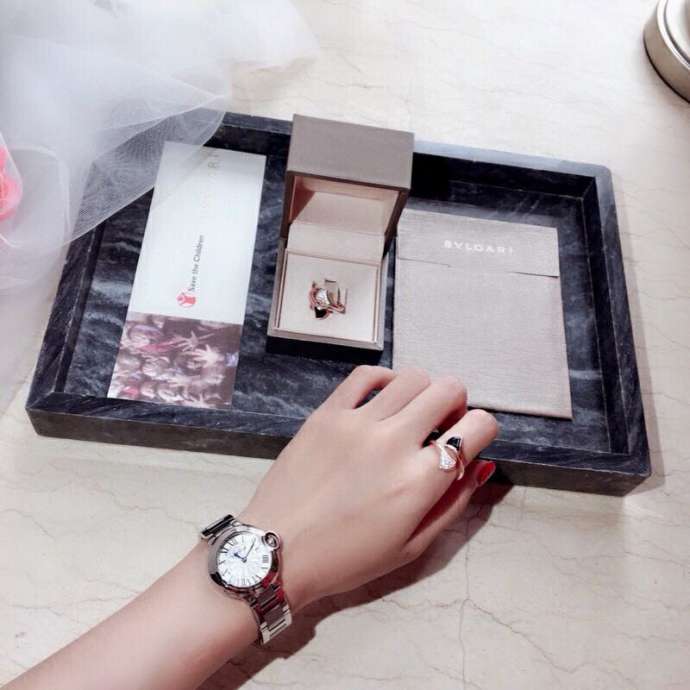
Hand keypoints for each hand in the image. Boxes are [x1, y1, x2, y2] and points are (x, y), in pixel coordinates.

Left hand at [239, 366, 497, 611]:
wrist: (278, 549)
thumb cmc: (347, 557)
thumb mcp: (412, 546)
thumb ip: (454, 503)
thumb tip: (483, 464)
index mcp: (420, 480)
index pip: (477, 427)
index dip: (483, 430)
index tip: (470, 440)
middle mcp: (394, 441)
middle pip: (448, 390)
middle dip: (457, 404)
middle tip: (443, 425)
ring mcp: (358, 421)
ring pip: (412, 377)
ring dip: (423, 392)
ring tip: (411, 414)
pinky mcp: (327, 413)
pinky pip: (366, 375)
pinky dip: (386, 379)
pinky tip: (384, 397)